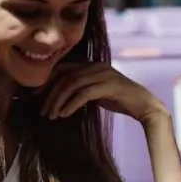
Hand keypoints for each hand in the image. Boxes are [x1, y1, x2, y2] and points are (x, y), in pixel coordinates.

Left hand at [40, 62, 167, 124]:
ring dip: (58, 101)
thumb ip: (82, 89)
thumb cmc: (120, 101)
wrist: (145, 106)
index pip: (63, 68)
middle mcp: (96, 66)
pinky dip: (71, 104)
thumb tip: (60, 96)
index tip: (35, 96)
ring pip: (72, 84)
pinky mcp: (110, 86)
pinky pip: (84, 93)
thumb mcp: (97, 93)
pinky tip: (64, 115)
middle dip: (50, 93)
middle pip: (65, 76)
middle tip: (42, 111)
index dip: (47, 81)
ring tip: (52, 116)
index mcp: (92, 65)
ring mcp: (104, 74)